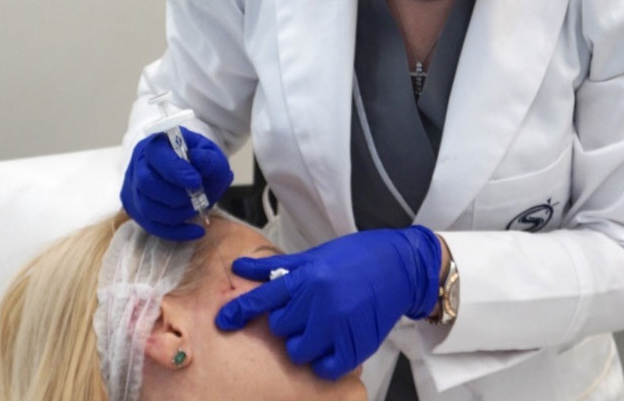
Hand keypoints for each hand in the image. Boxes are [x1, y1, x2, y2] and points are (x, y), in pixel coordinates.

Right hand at [120, 128, 233, 239]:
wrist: (194, 174)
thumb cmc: (200, 162)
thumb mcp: (211, 155)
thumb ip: (208, 158)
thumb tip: (197, 160)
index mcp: (157, 145)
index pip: (157, 156)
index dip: (176, 171)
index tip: (196, 182)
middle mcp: (139, 165)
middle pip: (146, 183)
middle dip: (175, 196)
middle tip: (197, 199)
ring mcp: (134, 189)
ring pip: (146, 207)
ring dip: (176, 215)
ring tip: (196, 211)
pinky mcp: (137, 210)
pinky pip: (151, 226)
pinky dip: (175, 232)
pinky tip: (195, 231)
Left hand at [215, 226, 441, 379]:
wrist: (400, 265)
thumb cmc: (356, 257)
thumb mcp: (314, 256)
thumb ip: (277, 267)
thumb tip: (240, 266)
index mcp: (307, 277)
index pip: (262, 299)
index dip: (239, 312)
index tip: (223, 322)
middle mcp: (318, 301)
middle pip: (280, 328)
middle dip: (287, 323)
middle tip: (305, 312)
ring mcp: (337, 325)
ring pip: (298, 350)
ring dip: (303, 343)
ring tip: (319, 328)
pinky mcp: (355, 345)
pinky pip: (325, 368)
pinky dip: (324, 362)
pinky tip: (330, 347)